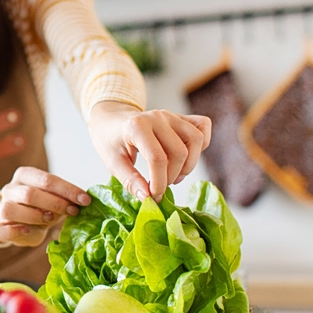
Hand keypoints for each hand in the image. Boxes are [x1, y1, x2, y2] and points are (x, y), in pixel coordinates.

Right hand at [0, 166, 90, 245]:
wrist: (18, 221)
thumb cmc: (41, 207)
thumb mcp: (53, 197)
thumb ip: (64, 197)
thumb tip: (86, 200)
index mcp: (25, 175)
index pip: (46, 179)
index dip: (67, 190)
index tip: (85, 200)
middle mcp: (10, 189)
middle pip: (29, 194)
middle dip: (55, 204)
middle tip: (74, 212)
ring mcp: (1, 208)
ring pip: (10, 209)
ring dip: (34, 216)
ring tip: (50, 220)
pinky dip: (12, 231)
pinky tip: (27, 231)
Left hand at [88, 101, 211, 202]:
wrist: (111, 119)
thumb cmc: (110, 141)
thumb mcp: (112, 163)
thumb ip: (130, 181)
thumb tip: (148, 198)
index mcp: (137, 126)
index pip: (157, 158)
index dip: (159, 182)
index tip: (154, 196)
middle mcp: (157, 117)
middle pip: (179, 152)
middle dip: (172, 176)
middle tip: (160, 186)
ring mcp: (171, 115)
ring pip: (195, 140)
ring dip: (189, 164)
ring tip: (174, 175)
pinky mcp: (180, 117)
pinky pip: (202, 126)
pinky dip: (201, 144)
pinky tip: (187, 157)